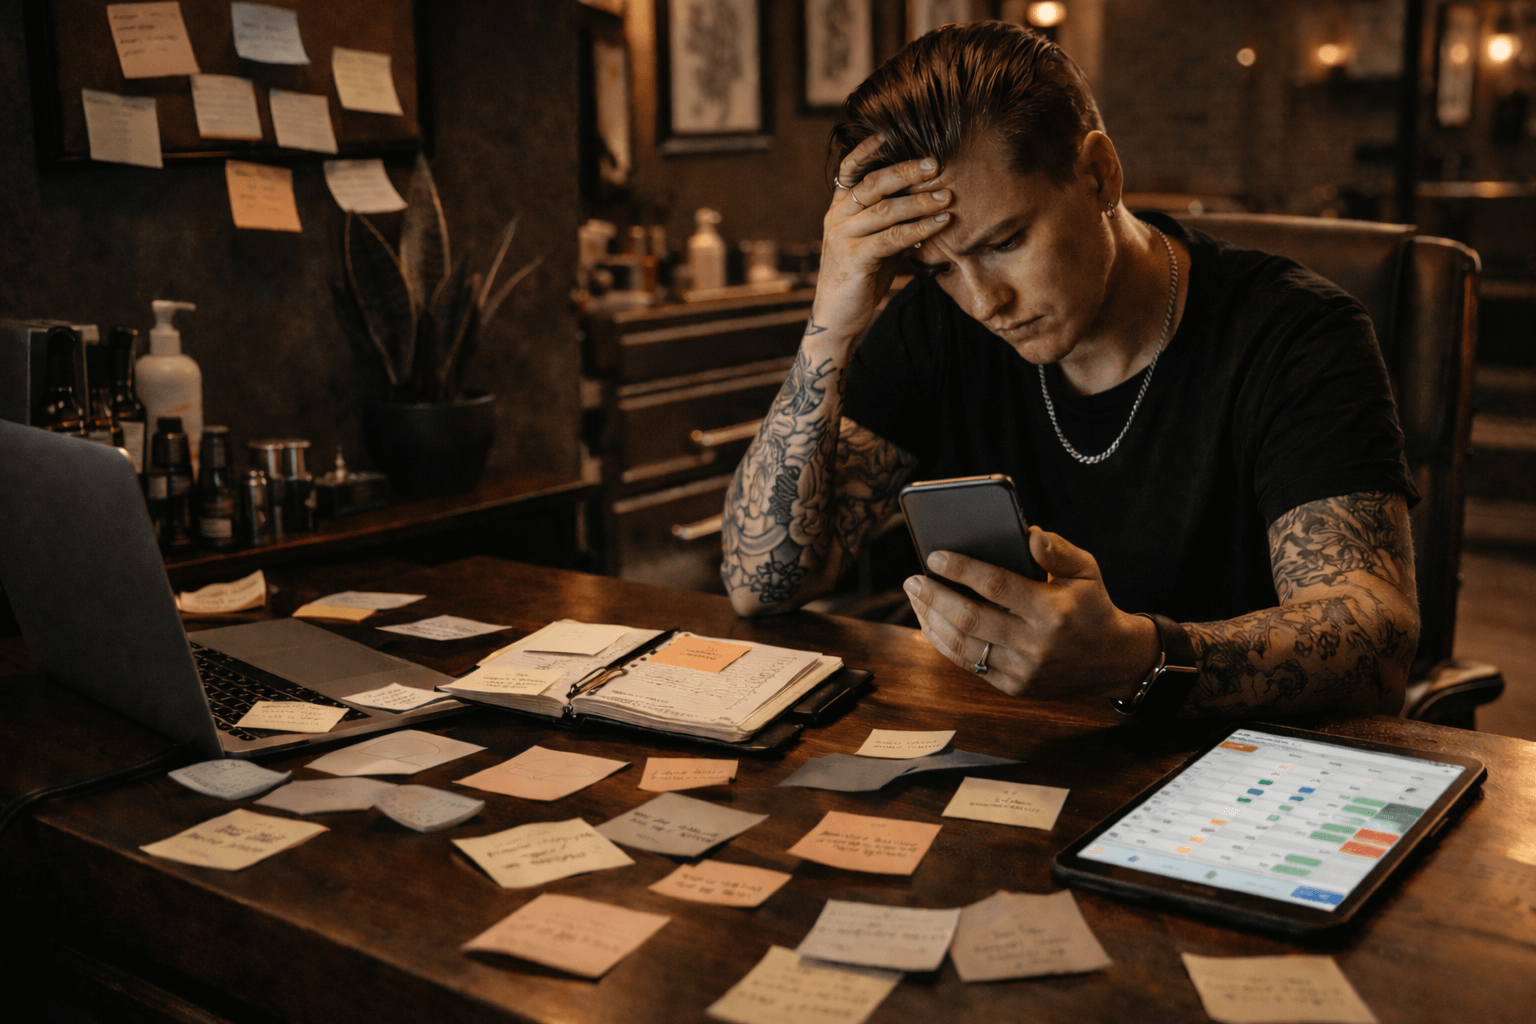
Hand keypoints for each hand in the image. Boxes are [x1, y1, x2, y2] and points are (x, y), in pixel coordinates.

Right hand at [809, 135, 953, 346]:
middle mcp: (837, 218)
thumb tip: (927, 200)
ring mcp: (842, 238)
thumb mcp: (874, 243)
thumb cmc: (860, 279)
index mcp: (839, 209)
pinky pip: (891, 238)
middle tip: (936, 165)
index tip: (889, 133)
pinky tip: (939, 223)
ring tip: (947, 197)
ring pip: (885, 210)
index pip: (850, 170)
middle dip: (906, 171)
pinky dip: (918, 229)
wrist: (838, 318)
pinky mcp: (854, 259)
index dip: (867, 150)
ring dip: (920, 202)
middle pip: (873, 184)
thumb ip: (889, 222)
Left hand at [903, 527, 1159, 699]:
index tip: (934, 556)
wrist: (1111, 660)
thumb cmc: (1090, 605)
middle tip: (912, 580)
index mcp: (1052, 610)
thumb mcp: (1086, 570)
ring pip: (963, 646)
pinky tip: (930, 622)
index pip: (996, 585)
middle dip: (934, 596)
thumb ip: (1057, 550)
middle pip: (970, 618)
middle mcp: (1036, 644)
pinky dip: (943, 643)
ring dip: (932, 620)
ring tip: (915, 598)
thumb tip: (1028, 534)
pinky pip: (968, 664)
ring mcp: (1023, 670)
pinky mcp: (1014, 687)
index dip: (961, 569)